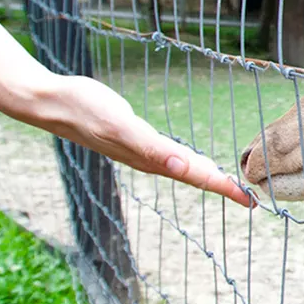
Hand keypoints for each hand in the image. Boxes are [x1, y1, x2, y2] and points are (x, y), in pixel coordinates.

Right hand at [27, 74, 253, 206]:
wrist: (52, 102)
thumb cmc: (84, 109)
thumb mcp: (119, 125)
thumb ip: (151, 148)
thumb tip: (183, 168)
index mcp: (151, 158)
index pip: (197, 176)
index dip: (224, 189)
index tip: (251, 201)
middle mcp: (149, 158)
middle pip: (194, 176)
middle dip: (221, 187)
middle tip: (249, 198)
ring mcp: (141, 149)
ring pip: (182, 168)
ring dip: (206, 177)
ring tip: (228, 184)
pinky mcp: (134, 137)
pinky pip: (169, 154)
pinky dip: (187, 160)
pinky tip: (190, 160)